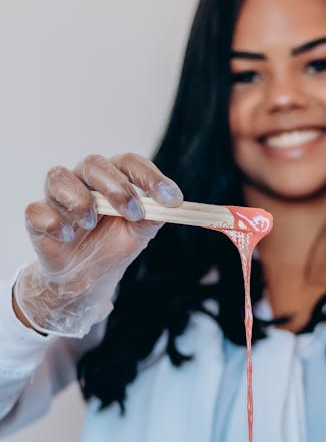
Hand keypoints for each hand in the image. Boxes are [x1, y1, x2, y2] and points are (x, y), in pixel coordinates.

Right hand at [14, 153, 182, 336]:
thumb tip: (172, 205)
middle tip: (133, 212)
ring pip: (59, 177)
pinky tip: (66, 236)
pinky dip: (53, 221)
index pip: (129, 163)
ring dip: (79, 200)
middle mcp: (84, 180)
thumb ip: (154, 217)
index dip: (150, 177)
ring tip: (91, 224)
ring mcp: (58, 197)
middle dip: (115, 186)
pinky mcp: (38, 217)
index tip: (170, 198)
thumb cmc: (113, 245)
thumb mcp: (140, 233)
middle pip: (94, 164)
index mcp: (113, 178)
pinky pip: (36, 209)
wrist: (86, 278)